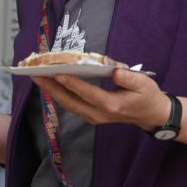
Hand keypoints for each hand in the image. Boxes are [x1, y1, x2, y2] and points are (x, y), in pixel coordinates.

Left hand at [31, 68, 170, 131]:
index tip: (57, 72)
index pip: (88, 93)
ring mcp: (93, 117)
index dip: (72, 83)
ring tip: (37, 77)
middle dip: (51, 87)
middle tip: (35, 74)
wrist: (150, 115)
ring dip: (52, 91)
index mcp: (111, 105)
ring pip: (68, 104)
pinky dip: (60, 94)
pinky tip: (51, 84)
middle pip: (70, 101)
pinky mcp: (91, 115)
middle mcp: (98, 114)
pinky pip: (72, 105)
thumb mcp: (144, 84)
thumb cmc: (147, 96)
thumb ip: (129, 77)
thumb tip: (115, 70)